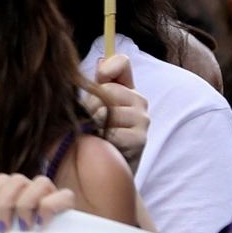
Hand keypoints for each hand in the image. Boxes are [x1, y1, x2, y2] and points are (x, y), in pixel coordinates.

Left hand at [0, 173, 74, 231]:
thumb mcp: (9, 230)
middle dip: (4, 204)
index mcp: (16, 190)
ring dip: (26, 204)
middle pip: (15, 179)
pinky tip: (41, 224)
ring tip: (23, 227)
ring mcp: (51, 192)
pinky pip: (62, 195)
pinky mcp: (68, 201)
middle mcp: (32, 187)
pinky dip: (48, 208)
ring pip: (39, 182)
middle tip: (3, 228)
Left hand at [86, 53, 148, 170]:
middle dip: (89, 107)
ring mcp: (143, 119)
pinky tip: (105, 146)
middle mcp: (139, 100)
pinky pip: (114, 132)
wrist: (105, 169)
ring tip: (96, 136)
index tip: (100, 77)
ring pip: (108, 112)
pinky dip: (103, 141)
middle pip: (106, 91)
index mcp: (126, 88)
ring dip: (94, 126)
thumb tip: (102, 63)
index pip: (121, 63)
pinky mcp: (141, 139)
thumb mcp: (88, 107)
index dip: (108, 67)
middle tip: (89, 123)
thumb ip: (94, 85)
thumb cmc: (92, 134)